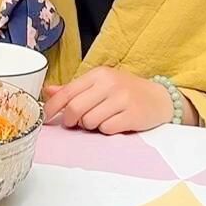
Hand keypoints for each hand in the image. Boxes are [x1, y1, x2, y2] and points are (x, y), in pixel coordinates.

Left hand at [43, 68, 175, 134]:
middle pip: (75, 109)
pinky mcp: (132, 115)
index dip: (53, 107)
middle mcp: (109, 84)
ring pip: (89, 121)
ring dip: (90, 126)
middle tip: (74, 123)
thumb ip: (74, 89)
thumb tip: (48, 91)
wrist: (159, 99)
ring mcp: (122, 99)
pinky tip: (114, 123)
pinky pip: (106, 129)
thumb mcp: (100, 84)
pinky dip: (106, 130)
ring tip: (100, 120)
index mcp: (98, 74)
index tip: (46, 117)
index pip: (68, 92)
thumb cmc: (126, 92)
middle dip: (70, 120)